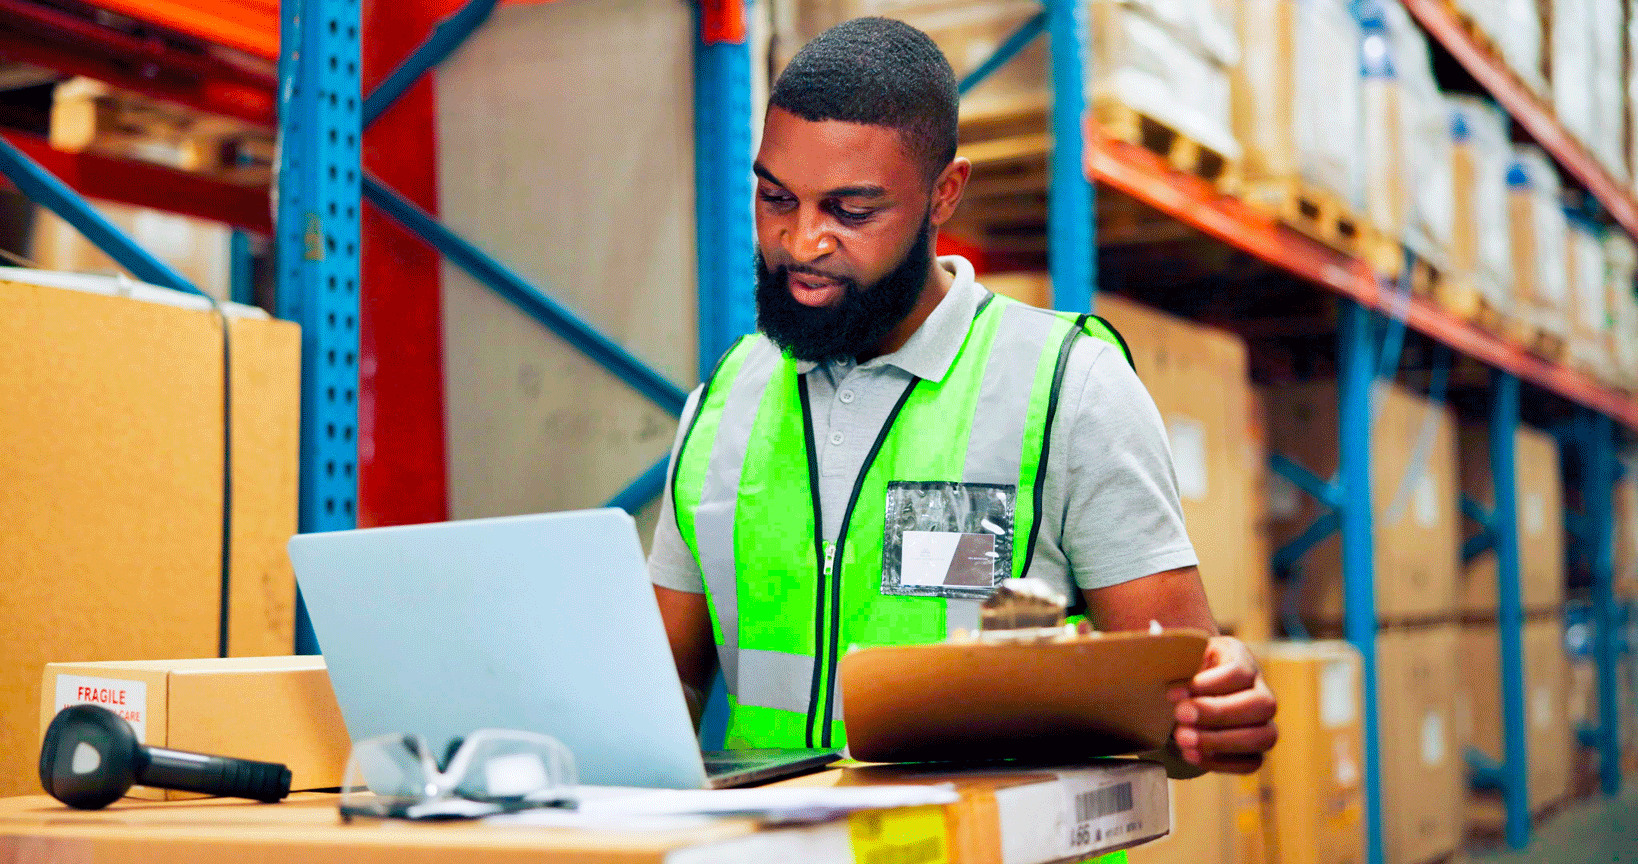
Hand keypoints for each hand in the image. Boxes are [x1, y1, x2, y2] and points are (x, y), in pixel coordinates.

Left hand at [1168, 635, 1276, 773]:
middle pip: (1262, 705)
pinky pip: (1251, 763)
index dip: (1210, 684)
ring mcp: (1264, 723)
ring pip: (1264, 737)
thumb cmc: (1183, 670)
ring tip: (1183, 740)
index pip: (1241, 672)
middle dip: (1218, 713)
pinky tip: (1190, 755)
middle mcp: (1261, 691)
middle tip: (1179, 715)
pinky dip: (1220, 763)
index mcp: (1242, 659)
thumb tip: (1165, 670)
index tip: (1174, 693)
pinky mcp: (1255, 750)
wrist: (1186, 693)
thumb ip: (1179, 660)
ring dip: (1220, 741)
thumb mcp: (1181, 655)